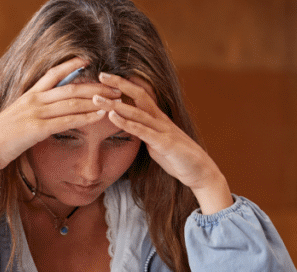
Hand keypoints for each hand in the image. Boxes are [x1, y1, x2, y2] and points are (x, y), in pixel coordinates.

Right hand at [0, 58, 119, 171]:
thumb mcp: (15, 117)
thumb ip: (30, 111)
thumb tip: (42, 113)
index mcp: (29, 96)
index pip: (53, 74)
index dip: (71, 65)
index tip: (88, 60)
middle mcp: (34, 101)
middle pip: (71, 88)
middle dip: (95, 85)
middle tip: (115, 84)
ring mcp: (36, 114)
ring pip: (72, 103)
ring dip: (96, 100)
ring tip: (115, 99)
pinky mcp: (38, 129)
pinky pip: (67, 121)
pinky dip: (86, 117)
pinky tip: (100, 115)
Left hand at [93, 73, 232, 213]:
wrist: (199, 171)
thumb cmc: (176, 157)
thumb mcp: (155, 141)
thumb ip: (142, 131)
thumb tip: (128, 126)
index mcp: (157, 118)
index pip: (140, 95)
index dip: (124, 85)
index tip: (106, 77)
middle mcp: (160, 119)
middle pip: (139, 95)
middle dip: (120, 84)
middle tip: (100, 75)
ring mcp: (163, 130)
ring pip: (137, 112)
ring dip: (115, 105)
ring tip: (97, 99)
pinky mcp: (164, 143)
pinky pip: (143, 131)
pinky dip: (127, 123)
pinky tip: (113, 117)